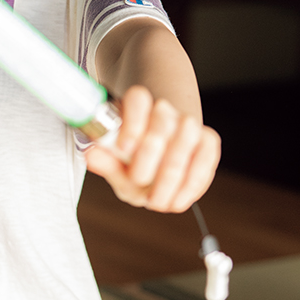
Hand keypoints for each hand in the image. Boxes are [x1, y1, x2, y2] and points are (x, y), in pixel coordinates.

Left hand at [83, 85, 219, 211]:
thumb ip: (105, 161)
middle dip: (150, 155)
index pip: (138, 99)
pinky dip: (192, 182)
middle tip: (139, 181)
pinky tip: (178, 200)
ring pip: (187, 134)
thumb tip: (91, 154)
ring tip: (157, 199)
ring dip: (172, 172)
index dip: (133, 122)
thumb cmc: (135, 167)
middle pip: (162, 120)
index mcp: (137, 108)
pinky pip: (207, 156)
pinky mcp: (208, 141)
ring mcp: (188, 123)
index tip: (124, 148)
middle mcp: (164, 111)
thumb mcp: (117, 168)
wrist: (159, 173)